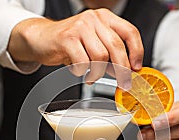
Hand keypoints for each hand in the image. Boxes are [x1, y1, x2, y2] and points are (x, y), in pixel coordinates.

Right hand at [8, 9, 142, 86]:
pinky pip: (83, 62)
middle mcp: (94, 19)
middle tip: (123, 83)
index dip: (137, 52)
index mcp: (105, 17)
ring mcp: (80, 27)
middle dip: (122, 70)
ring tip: (92, 76)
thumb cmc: (69, 43)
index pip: (130, 32)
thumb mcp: (93, 44)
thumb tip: (126, 72)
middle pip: (117, 47)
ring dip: (98, 73)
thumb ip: (110, 55)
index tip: (136, 68)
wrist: (41, 38)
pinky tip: (80, 72)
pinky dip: (83, 72)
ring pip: (100, 57)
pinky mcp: (67, 38)